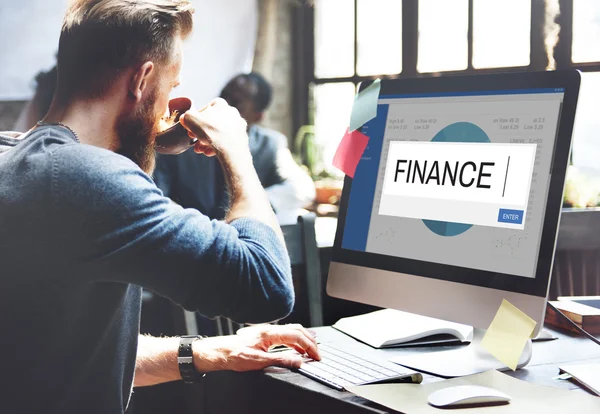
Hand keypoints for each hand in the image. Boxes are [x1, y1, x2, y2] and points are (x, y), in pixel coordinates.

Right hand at [179, 98, 248, 157]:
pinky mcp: (242, 138)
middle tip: (194, 141)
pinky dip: (217, 147)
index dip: (195, 120)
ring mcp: (238, 125)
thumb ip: (186, 116)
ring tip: (200, 149)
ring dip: (207, 142)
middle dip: (201, 133)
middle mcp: (232, 112)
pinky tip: (209, 153)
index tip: (190, 128)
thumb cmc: (211, 131)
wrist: (231, 149)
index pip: (204, 109)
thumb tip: (185, 118)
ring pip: (219, 133)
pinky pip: (226, 141)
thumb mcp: (190, 119)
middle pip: (212, 123)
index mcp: (220, 104)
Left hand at [193, 324, 320, 372]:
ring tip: (311, 350)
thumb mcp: (258, 362)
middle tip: (317, 354)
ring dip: (303, 339)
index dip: (309, 346)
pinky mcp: (264, 335)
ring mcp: (267, 331)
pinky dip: (295, 340)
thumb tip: (298, 361)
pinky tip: (296, 348)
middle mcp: (269, 329)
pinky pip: (285, 334)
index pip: (297, 336)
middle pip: (297, 329)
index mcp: (269, 333)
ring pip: (291, 330)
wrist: (219, 352)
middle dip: (310, 341)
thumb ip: (280, 360)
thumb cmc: (234, 355)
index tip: (316, 356)